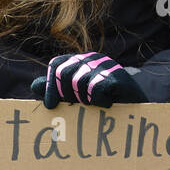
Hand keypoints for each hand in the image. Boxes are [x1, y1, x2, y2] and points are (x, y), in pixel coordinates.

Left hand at [31, 52, 147, 108]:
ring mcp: (106, 64)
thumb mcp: (77, 97)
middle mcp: (92, 58)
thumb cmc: (104, 104)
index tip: (50, 106)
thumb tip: (34, 86)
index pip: (56, 64)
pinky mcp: (117, 75)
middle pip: (64, 72)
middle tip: (77, 107)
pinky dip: (98, 101)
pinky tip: (107, 104)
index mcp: (80, 61)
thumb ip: (57, 90)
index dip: (50, 85)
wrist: (135, 111)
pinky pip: (96, 88)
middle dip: (66, 94)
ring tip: (95, 105)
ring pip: (79, 81)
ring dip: (84, 100)